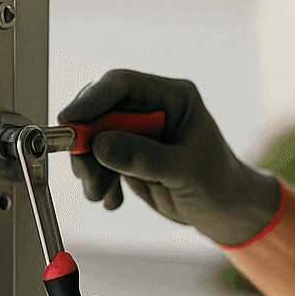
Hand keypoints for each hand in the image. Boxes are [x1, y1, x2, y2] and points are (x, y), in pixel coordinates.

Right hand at [58, 69, 280, 245]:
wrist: (224, 211)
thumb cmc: (218, 184)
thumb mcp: (184, 171)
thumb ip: (143, 157)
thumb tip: (99, 145)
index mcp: (174, 97)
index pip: (123, 84)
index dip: (92, 99)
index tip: (69, 120)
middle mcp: (152, 108)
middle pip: (100, 110)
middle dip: (87, 143)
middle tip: (84, 173)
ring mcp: (138, 131)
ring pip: (94, 138)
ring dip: (89, 168)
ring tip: (99, 195)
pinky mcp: (128, 154)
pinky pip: (98, 161)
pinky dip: (98, 181)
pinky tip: (113, 201)